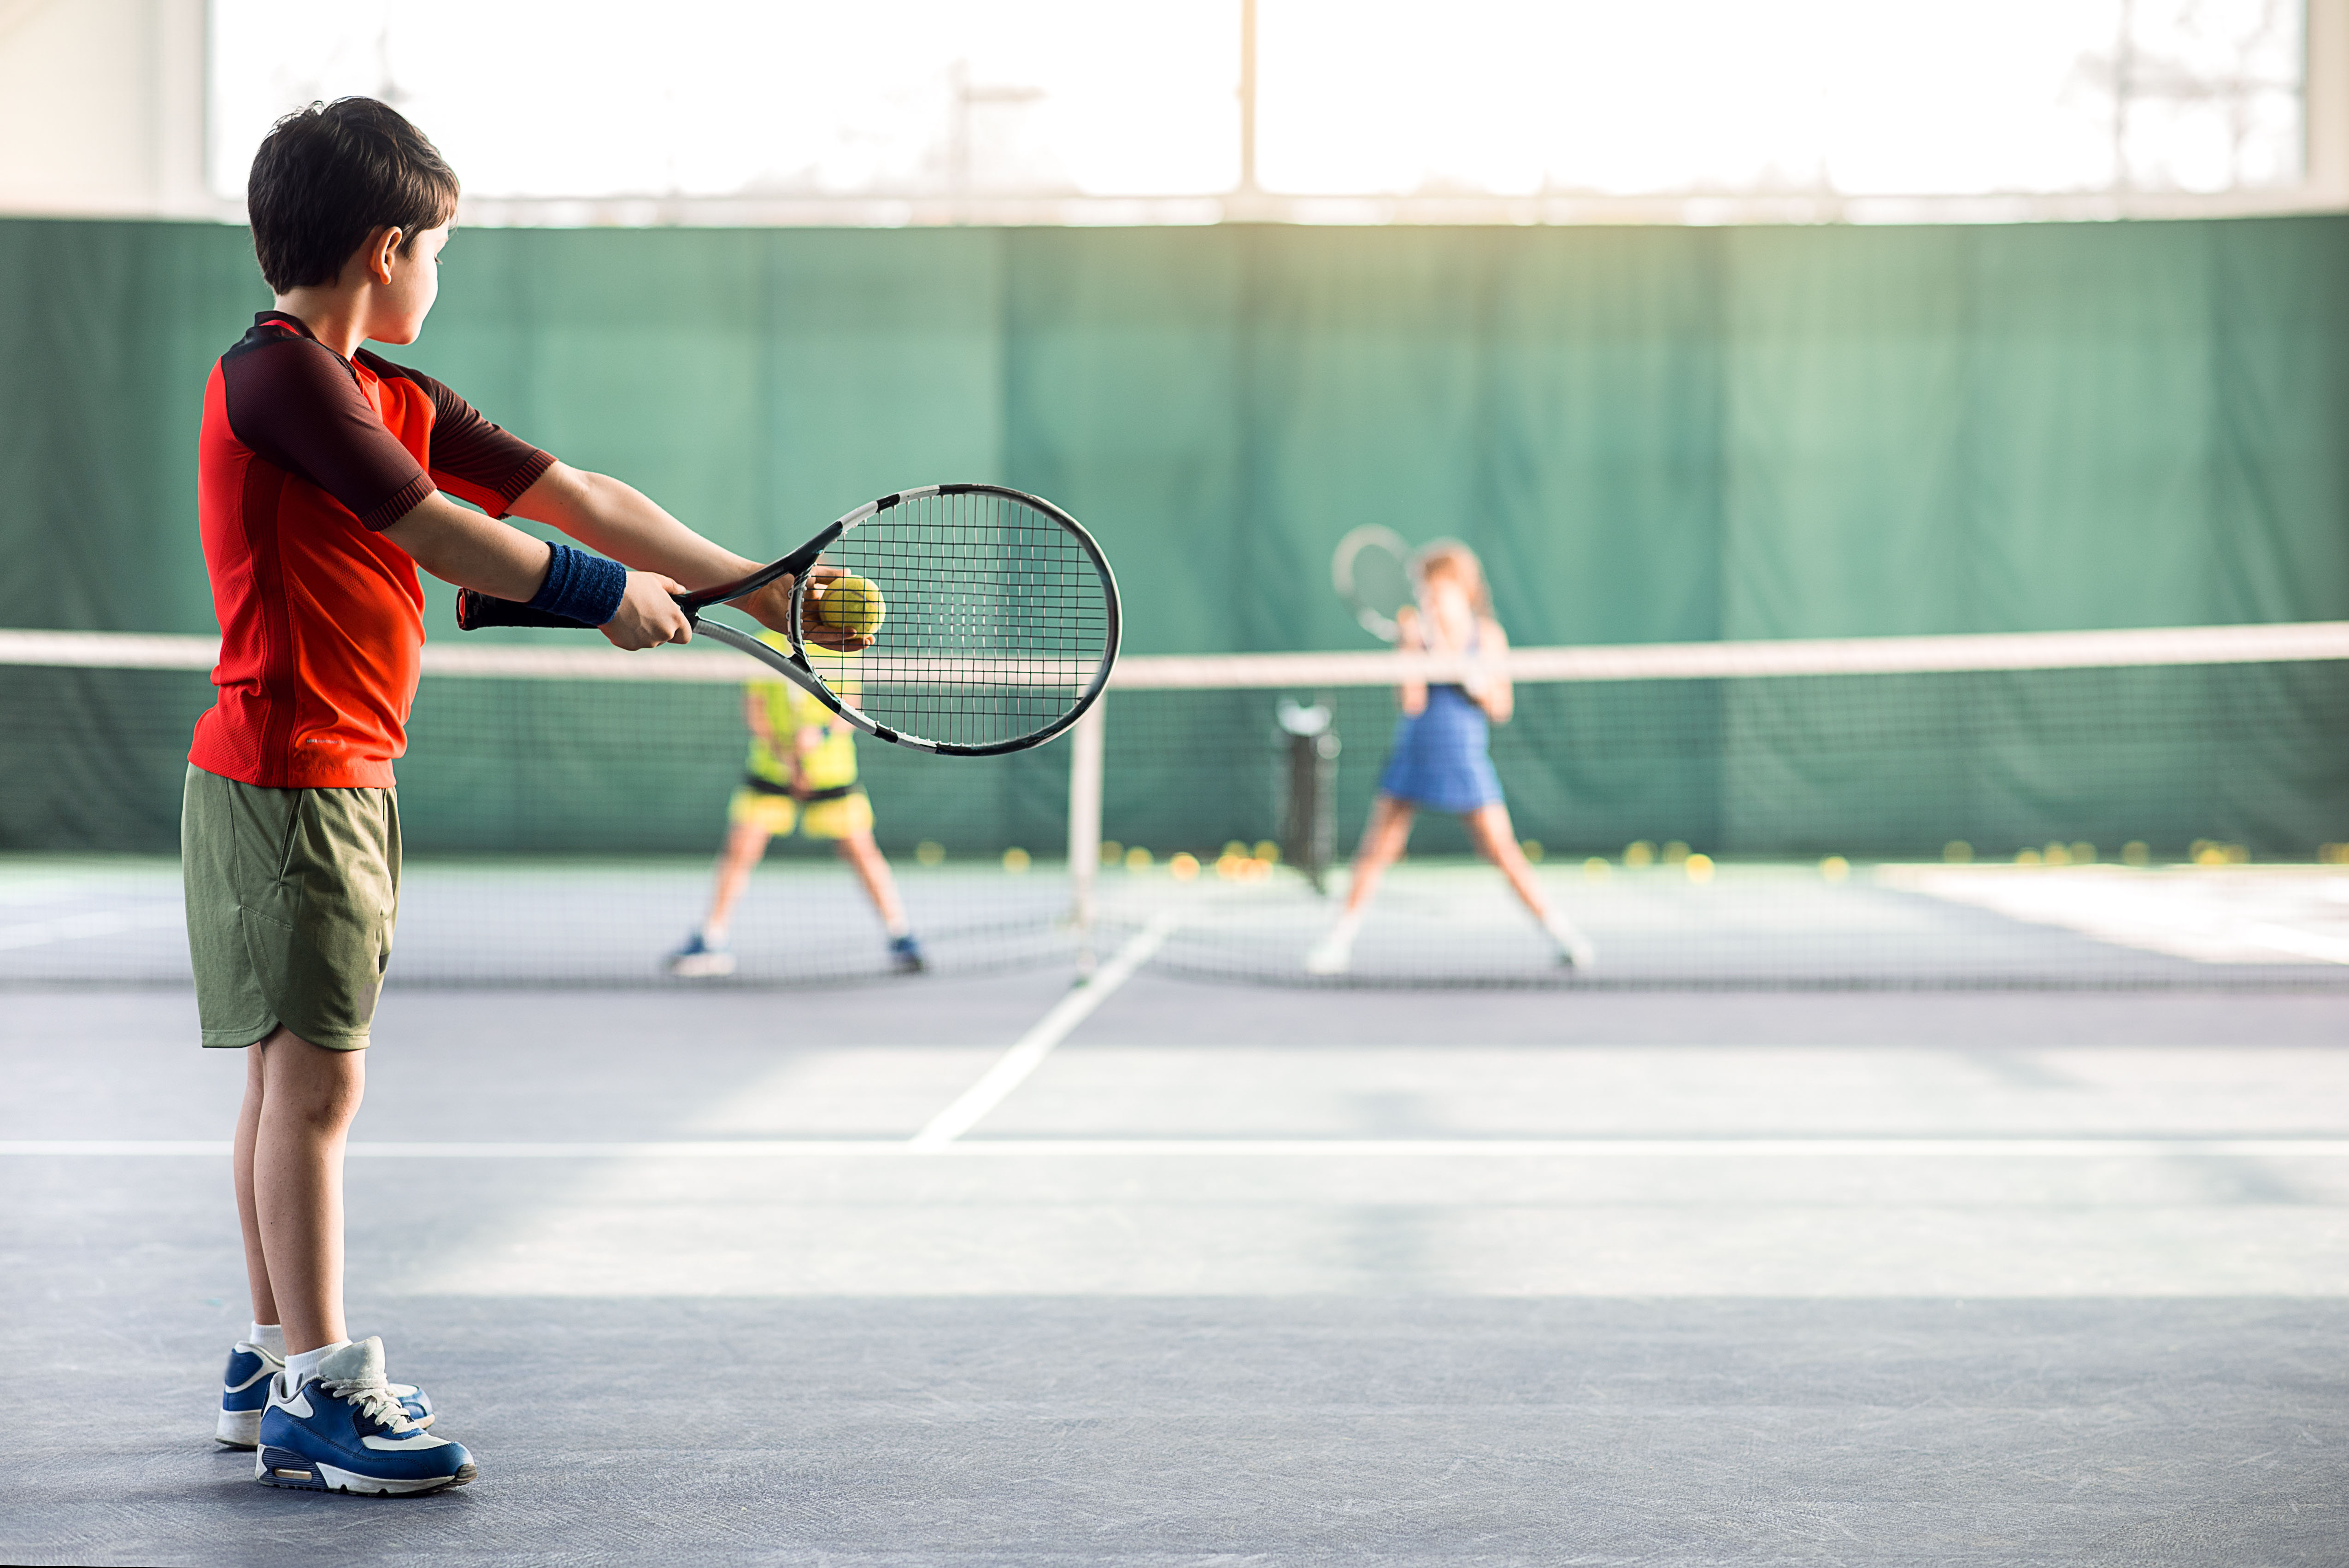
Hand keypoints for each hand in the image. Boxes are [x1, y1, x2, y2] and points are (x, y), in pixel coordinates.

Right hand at [602, 571, 690, 649]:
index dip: (680, 631)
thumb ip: (672, 587)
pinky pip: (634, 642)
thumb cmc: (633, 586)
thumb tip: (681, 590)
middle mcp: (664, 633)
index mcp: (674, 619)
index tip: (673, 624)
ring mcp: (648, 642)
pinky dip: (629, 634)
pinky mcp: (631, 646)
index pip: (686, 635)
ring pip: (649, 640)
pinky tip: (623, 620)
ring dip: (644, 631)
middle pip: (666, 636)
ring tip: (633, 614)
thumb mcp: (656, 580)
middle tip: (647, 612)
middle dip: (658, 627)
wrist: (607, 596)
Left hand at [730, 564, 873, 653]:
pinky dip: (836, 636)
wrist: (763, 584)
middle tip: (873, 638)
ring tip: (865, 640)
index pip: (840, 619)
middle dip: (856, 639)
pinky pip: (820, 636)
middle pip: (838, 634)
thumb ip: (830, 575)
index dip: (856, 622)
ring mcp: (806, 628)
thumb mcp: (812, 572)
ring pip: (831, 639)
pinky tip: (850, 633)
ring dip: (849, 642)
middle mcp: (813, 620)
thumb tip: (850, 573)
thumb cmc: (784, 576)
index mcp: (817, 607)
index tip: (872, 620)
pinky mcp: (798, 633)